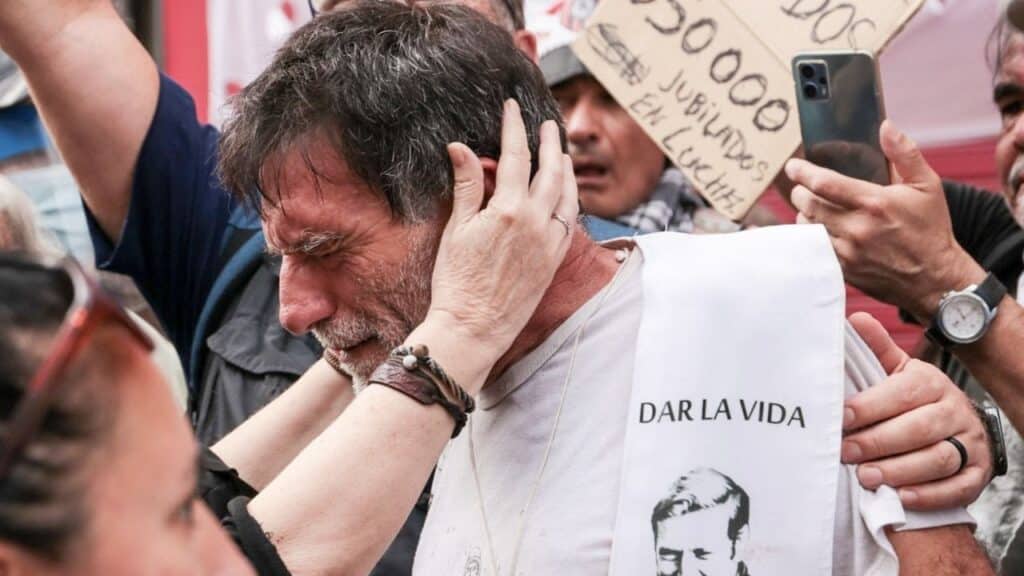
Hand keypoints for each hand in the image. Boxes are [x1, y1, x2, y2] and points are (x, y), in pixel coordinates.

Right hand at [412, 100, 576, 392]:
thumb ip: (465, 186)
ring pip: (567, 195)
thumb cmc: (456, 282)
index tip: (512, 108)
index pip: (515, 156)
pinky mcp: (555, 261)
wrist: (473, 328)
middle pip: (550, 170)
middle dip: (549, 142)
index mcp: (509, 210)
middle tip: (548, 123)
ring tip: (561, 154)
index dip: (514, 128)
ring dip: (566, 170)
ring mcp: (550, 242)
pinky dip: (571, 200)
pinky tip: (566, 194)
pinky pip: (571, 221)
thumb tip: (460, 147)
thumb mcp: (455, 229)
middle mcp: (537, 223)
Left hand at [785, 121, 983, 319]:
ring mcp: (848, 252)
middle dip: (801, 192)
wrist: (935, 279)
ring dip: (804, 215)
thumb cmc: (931, 229)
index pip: (824, 183)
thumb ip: (904, 154)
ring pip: (807, 228)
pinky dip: (811, 237)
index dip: (802, 172)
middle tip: (803, 187)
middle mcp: (857, 228)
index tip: (793, 166)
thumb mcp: (927, 186)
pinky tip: (818, 230)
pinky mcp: (844, 270)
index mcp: (874, 203)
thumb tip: (886, 126)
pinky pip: (814, 250)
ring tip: (812, 208)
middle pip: (808, 205)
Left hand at [843, 312, 991, 509]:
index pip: (901, 394)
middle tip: (846, 452)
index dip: (869, 406)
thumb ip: (877, 350)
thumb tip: (855, 319)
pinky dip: (929, 495)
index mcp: (931, 383)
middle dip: (879, 442)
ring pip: (938, 459)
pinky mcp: (978, 474)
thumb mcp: (898, 373)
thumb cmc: (914, 400)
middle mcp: (954, 411)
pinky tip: (902, 497)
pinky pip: (958, 487)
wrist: (957, 427)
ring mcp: (971, 443)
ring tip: (867, 477)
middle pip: (918, 429)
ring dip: (900, 470)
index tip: (840, 418)